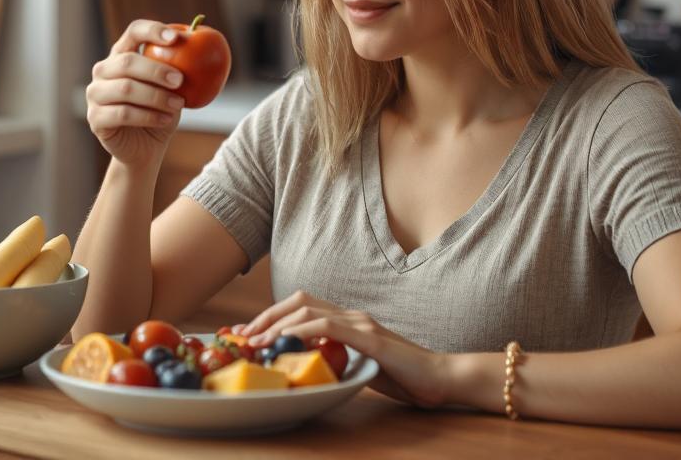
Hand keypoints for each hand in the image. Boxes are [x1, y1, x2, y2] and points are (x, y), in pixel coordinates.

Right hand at [86, 20, 186, 167]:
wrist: (146, 148)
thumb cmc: (160, 112)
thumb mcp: (173, 90)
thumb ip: (178, 71)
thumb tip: (201, 49)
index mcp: (121, 55)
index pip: (133, 32)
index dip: (152, 30)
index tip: (176, 38)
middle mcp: (103, 71)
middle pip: (127, 62)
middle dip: (157, 70)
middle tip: (180, 81)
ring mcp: (95, 94)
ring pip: (125, 89)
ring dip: (156, 97)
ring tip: (178, 105)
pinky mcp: (95, 118)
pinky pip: (123, 114)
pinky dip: (148, 116)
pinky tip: (165, 119)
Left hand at [242, 291, 451, 408]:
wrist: (439, 378)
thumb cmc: (402, 376)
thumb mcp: (359, 366)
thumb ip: (335, 359)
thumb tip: (302, 368)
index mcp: (349, 319)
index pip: (302, 306)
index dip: (271, 316)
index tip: (247, 334)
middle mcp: (352, 314)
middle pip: (298, 302)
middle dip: (265, 317)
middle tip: (241, 337)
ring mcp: (361, 323)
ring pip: (308, 311)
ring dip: (276, 325)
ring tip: (255, 342)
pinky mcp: (370, 338)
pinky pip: (328, 328)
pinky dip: (301, 332)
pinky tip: (285, 342)